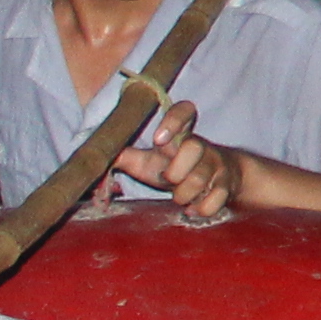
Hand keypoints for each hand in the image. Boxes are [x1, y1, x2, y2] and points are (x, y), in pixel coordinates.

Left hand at [115, 101, 242, 224]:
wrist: (220, 180)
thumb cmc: (176, 169)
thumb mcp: (147, 162)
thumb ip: (123, 157)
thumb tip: (92, 158)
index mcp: (181, 134)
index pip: (185, 110)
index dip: (173, 121)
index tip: (157, 139)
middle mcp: (202, 146)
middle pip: (194, 147)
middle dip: (176, 171)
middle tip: (169, 179)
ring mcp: (217, 165)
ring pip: (200, 179)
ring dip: (184, 195)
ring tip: (179, 197)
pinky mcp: (227, 186)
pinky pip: (214, 200)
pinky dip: (200, 209)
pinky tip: (193, 209)